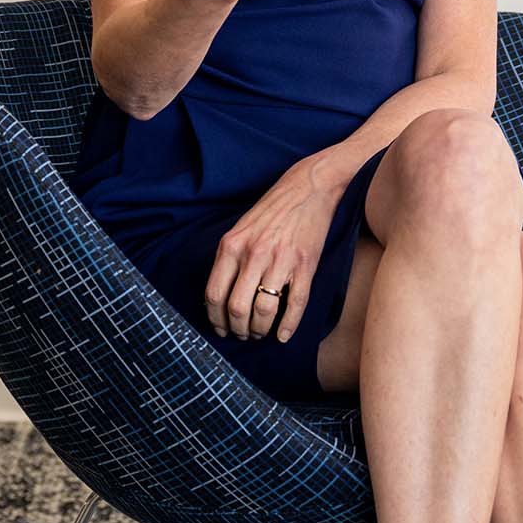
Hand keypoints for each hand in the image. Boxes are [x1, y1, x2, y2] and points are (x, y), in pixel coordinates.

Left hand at [204, 155, 346, 345]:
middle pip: (237, 308)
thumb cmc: (272, 209)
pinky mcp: (304, 265)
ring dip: (259, 330)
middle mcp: (253, 254)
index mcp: (232, 245)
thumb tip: (221, 295)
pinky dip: (288, 326)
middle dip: (237, 329)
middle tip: (241, 334)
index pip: (214, 294)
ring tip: (259, 333)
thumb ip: (229, 258)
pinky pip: (295, 304)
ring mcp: (280, 261)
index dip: (215, 319)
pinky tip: (282, 335)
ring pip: (263, 311)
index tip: (220, 328)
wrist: (308, 187)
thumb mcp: (240, 228)